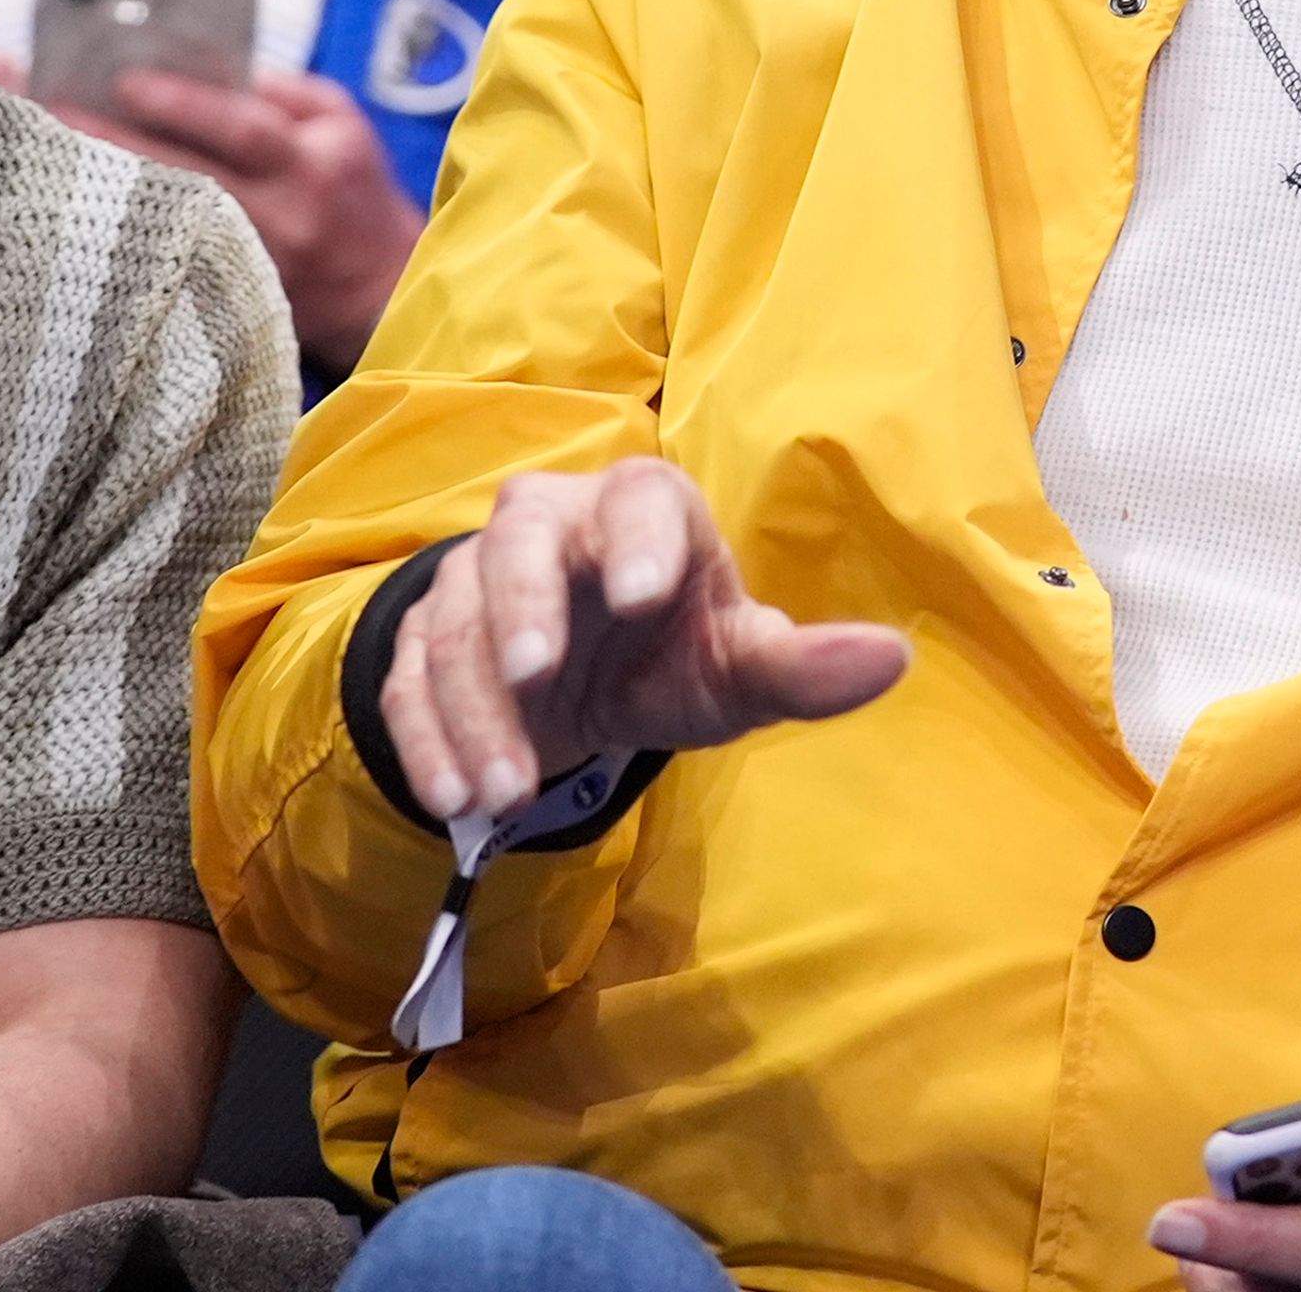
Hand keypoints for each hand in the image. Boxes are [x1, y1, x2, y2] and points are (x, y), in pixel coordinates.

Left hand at [53, 67, 422, 367]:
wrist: (383, 288)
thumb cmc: (355, 193)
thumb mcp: (341, 125)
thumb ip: (282, 91)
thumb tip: (202, 65)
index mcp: (314, 164)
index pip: (243, 128)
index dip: (183, 104)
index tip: (122, 80)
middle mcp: (284, 216)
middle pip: (188, 175)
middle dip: (116, 139)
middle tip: (53, 110)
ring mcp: (253, 263)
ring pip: (165, 220)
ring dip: (104, 186)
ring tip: (48, 154)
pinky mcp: (228, 296)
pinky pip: (165, 256)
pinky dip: (118, 230)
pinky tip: (74, 211)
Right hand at [380, 458, 910, 820]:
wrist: (583, 682)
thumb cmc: (673, 654)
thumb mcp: (736, 669)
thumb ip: (802, 668)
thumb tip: (893, 659)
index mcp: (642, 511)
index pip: (640, 502)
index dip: (638, 541)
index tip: (641, 596)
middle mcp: (551, 524)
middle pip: (521, 537)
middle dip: (524, 604)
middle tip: (538, 671)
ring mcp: (474, 577)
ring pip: (457, 623)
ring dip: (476, 709)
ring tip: (504, 793)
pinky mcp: (421, 639)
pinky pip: (408, 679)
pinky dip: (426, 740)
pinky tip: (454, 798)